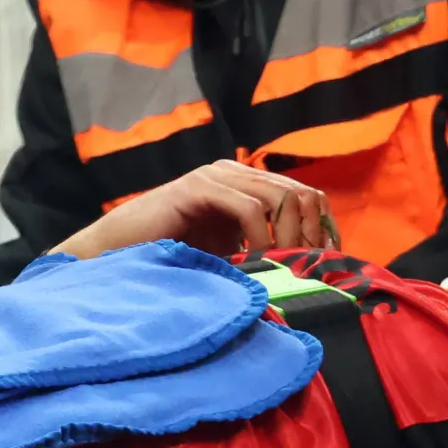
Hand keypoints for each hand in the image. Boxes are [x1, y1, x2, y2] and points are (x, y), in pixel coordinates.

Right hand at [50, 160, 340, 260]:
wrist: (122, 252)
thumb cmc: (177, 259)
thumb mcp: (234, 256)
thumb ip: (267, 253)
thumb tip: (312, 274)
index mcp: (249, 185)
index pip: (309, 196)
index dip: (324, 231)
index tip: (325, 267)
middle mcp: (237, 173)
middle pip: (303, 194)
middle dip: (312, 236)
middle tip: (306, 271)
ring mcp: (217, 176)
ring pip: (281, 198)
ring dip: (289, 238)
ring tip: (282, 269)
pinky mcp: (198, 188)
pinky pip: (250, 207)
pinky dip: (262, 238)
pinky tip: (256, 262)